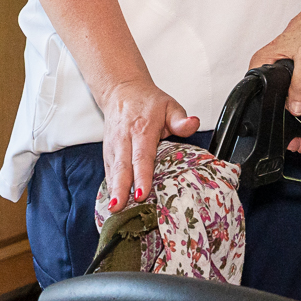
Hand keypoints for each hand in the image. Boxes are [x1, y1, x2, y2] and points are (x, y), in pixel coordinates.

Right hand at [100, 78, 198, 210]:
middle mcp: (124, 139)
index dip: (142, 176)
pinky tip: (112, 201)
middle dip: (121, 188)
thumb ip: (181, 119)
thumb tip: (193, 123)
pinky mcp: (107, 151)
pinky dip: (109, 186)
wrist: (122, 90)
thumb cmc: (148, 102)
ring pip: (112, 170)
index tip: (142, 193)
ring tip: (114, 209)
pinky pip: (108, 170)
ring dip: (113, 190)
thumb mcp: (169, 105)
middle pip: (122, 167)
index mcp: (142, 129)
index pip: (142, 156)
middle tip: (120, 207)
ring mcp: (113, 146)